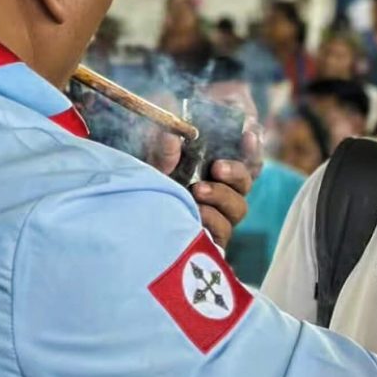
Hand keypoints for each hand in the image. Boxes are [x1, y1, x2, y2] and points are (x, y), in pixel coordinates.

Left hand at [143, 128, 255, 248]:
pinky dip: (213, 221)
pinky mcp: (211, 241)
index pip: (246, 156)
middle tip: (216, 167)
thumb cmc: (144, 180)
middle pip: (246, 182)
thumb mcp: (149, 160)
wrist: (124, 215)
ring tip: (197, 190)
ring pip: (239, 207)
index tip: (248, 135)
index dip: (252, 147)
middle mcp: (222, 192)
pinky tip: (197, 212)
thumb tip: (171, 137)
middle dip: (236, 172)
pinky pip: (223, 233)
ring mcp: (219, 218)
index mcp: (216, 167)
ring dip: (221, 196)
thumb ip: (162, 148)